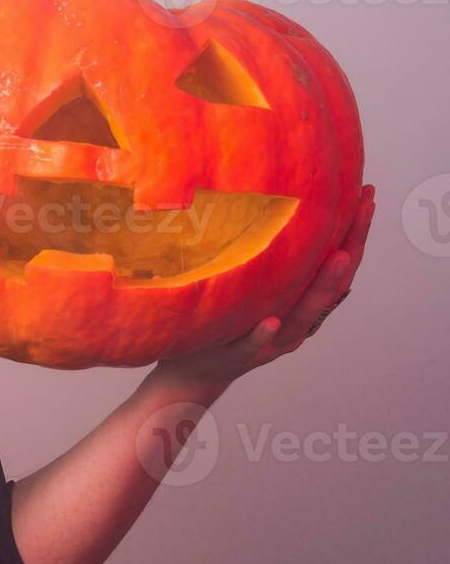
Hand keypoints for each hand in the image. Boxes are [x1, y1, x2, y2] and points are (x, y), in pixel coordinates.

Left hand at [156, 184, 374, 390]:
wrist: (196, 367)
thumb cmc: (226, 318)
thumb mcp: (251, 283)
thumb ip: (266, 257)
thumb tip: (275, 206)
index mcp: (301, 302)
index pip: (337, 262)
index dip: (355, 231)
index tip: (368, 195)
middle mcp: (296, 322)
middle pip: (333, 284)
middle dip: (352, 243)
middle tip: (364, 209)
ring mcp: (271, 341)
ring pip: (302, 315)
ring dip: (322, 284)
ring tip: (338, 257)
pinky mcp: (240, 355)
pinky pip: (253, 344)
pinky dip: (264, 333)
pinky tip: (272, 321)